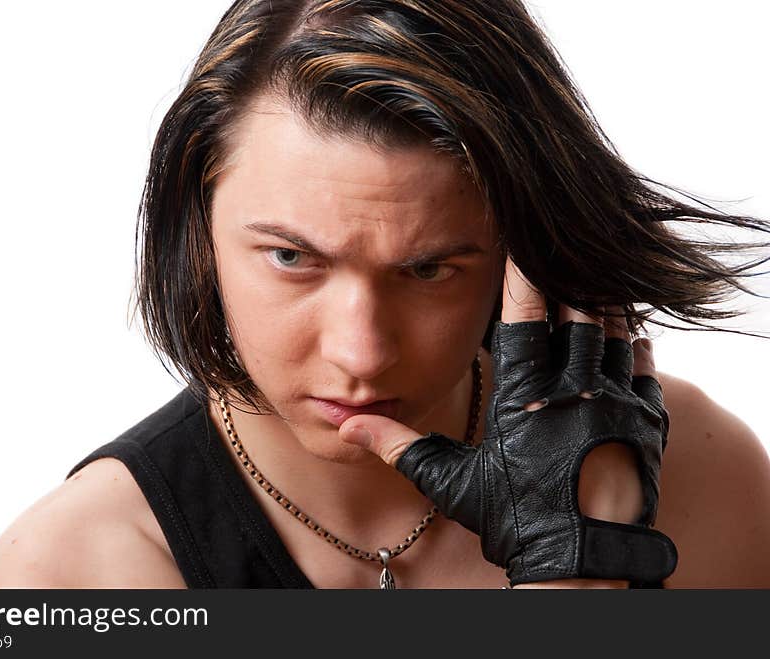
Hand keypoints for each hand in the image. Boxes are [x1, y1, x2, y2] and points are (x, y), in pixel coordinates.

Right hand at [339, 255, 676, 586]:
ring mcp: (614, 406)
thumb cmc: (514, 520)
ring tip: (596, 282)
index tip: (523, 245)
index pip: (523, 321)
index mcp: (524, 398)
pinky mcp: (645, 426)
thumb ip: (400, 446)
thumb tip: (348, 428)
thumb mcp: (450, 481)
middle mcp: (573, 392)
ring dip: (605, 307)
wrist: (581, 561)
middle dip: (569, 281)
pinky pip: (646, 373)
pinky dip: (638, 349)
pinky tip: (633, 335)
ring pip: (615, 337)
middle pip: (576, 316)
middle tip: (563, 251)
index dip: (522, 278)